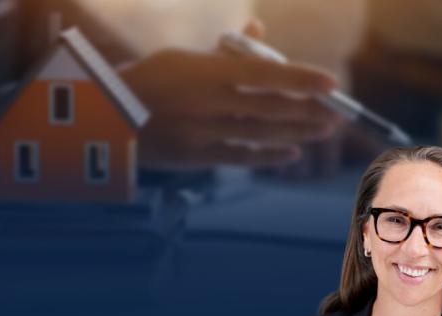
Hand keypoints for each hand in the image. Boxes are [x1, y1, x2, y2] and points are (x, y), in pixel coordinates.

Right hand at [120, 23, 340, 168]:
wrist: (103, 119)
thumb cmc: (147, 80)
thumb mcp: (182, 57)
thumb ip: (226, 51)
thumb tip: (258, 31)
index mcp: (205, 71)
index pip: (265, 74)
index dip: (301, 79)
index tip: (331, 83)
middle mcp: (208, 103)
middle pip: (271, 108)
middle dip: (309, 111)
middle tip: (338, 113)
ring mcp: (203, 133)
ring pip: (262, 134)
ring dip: (298, 132)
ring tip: (324, 131)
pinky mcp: (197, 158)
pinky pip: (241, 158)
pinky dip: (269, 156)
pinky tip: (292, 153)